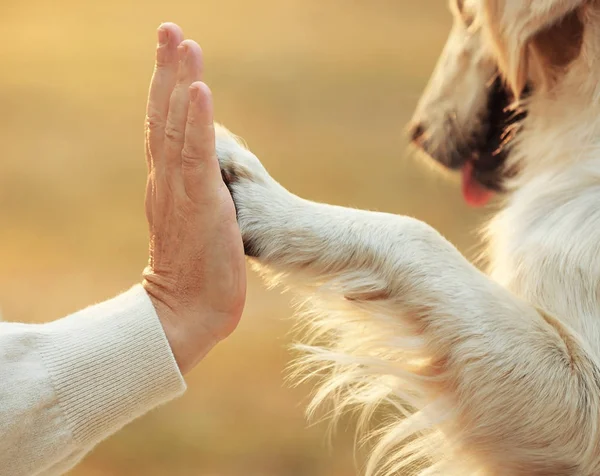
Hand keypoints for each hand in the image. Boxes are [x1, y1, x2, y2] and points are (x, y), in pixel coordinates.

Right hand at [142, 23, 245, 374]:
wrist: (190, 311)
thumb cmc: (197, 270)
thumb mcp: (196, 222)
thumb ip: (195, 195)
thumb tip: (206, 175)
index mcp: (168, 184)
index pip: (164, 127)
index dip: (167, 89)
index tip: (172, 53)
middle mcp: (168, 181)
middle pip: (164, 116)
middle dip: (167, 71)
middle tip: (169, 30)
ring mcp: (181, 191)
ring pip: (177, 128)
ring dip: (180, 83)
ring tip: (183, 44)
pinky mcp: (200, 204)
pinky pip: (196, 156)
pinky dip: (197, 122)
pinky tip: (199, 90)